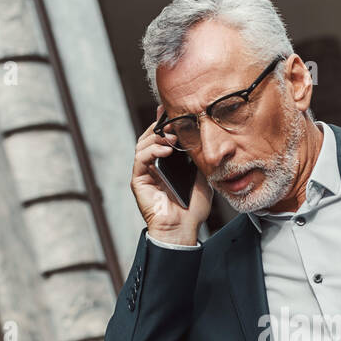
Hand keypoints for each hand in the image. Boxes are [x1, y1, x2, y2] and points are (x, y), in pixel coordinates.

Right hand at [131, 105, 212, 244]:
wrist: (183, 228)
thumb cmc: (192, 208)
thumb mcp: (202, 178)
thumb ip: (197, 160)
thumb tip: (201, 139)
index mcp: (166, 165)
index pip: (162, 139)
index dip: (165, 124)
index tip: (172, 111)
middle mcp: (153, 167)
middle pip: (149, 138)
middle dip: (160, 126)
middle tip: (171, 119)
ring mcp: (144, 173)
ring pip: (142, 145)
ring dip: (156, 137)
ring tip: (172, 136)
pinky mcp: (138, 181)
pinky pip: (140, 160)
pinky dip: (152, 151)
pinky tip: (166, 150)